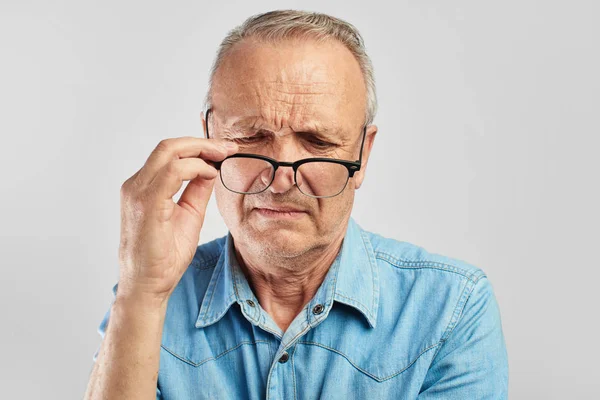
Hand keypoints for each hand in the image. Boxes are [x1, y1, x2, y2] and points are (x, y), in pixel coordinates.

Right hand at [117, 136, 237, 304]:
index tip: (224, 150)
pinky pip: (172, 172)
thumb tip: (212, 169)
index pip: (169, 153)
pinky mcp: (146, 203)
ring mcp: (137, 192)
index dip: (199, 147)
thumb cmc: (163, 257)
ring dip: (201, 150)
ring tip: (223, 157)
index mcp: (143, 187)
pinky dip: (195, 168)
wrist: (147, 286)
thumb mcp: (188, 215)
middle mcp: (136, 185)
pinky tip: (210, 174)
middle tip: (228, 148)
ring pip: (169, 152)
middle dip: (203, 143)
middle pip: (169, 146)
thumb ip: (197, 191)